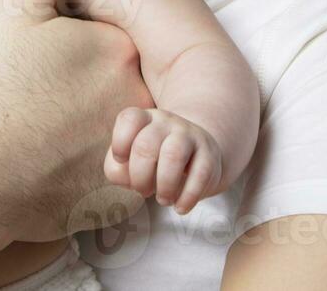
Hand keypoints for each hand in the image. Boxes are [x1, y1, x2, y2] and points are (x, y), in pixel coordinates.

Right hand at [0, 0, 154, 242]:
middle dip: (77, 84)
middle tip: (30, 92)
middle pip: (112, 81)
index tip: (37, 57)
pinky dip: (76, 167)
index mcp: (116, 49)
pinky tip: (38, 162)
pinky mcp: (107, 195)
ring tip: (31, 127)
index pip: (108, 35)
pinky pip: (101, 172)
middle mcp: (132, 99)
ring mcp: (123, 149)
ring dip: (78, 126)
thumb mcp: (17, 6)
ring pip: (107, 126)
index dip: (68, 42)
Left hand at [104, 107, 221, 213]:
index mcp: (143, 119)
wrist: (196, 157)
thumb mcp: (130, 161)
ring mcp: (190, 136)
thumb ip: (117, 170)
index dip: (120, 143)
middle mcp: (166, 122)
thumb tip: (126, 177)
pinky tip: (181, 207)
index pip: (129, 119)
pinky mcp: (209, 155)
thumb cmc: (154, 161)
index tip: (122, 160)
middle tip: (144, 190)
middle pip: (146, 145)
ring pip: (173, 155)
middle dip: (140, 177)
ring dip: (164, 186)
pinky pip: (200, 175)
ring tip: (163, 199)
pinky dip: (187, 197)